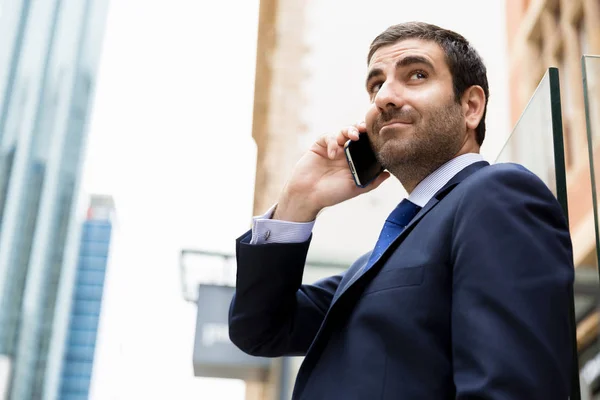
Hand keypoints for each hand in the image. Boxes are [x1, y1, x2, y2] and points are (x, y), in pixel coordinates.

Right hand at [273, 122, 389, 221]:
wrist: (308, 196)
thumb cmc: (331, 194)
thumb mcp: (355, 188)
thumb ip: (372, 181)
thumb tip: (389, 174)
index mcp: (355, 161)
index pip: (367, 145)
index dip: (372, 139)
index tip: (380, 136)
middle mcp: (345, 152)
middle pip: (356, 134)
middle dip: (362, 128)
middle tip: (366, 129)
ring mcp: (333, 148)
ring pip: (344, 131)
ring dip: (350, 130)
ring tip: (353, 136)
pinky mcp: (320, 145)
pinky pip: (329, 136)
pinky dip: (332, 141)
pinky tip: (332, 154)